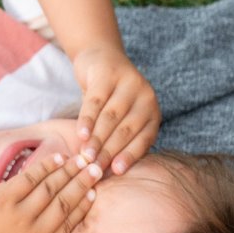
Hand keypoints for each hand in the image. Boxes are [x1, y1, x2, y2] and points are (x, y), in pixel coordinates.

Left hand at [0, 148, 98, 232]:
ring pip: (52, 189)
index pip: (69, 226)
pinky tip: (58, 158)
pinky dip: (47, 167)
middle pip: (66, 204)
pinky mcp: (5, 197)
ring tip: (82, 160)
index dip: (83, 207)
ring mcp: (21, 215)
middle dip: (83, 185)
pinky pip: (32, 179)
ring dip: (69, 172)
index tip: (94, 193)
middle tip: (95, 169)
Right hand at [72, 42, 160, 174]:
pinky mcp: (108, 73)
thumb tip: (107, 174)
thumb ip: (119, 141)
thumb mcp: (121, 119)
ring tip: (85, 156)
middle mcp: (146, 96)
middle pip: (125, 130)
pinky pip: (96, 102)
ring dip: (97, 139)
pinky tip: (80, 134)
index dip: (129, 156)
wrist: (101, 58)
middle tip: (94, 169)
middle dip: (108, 152)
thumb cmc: (110, 99)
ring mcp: (129, 82)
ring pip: (111, 118)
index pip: (143, 139)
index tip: (115, 172)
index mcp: (153, 113)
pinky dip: (87, 120)